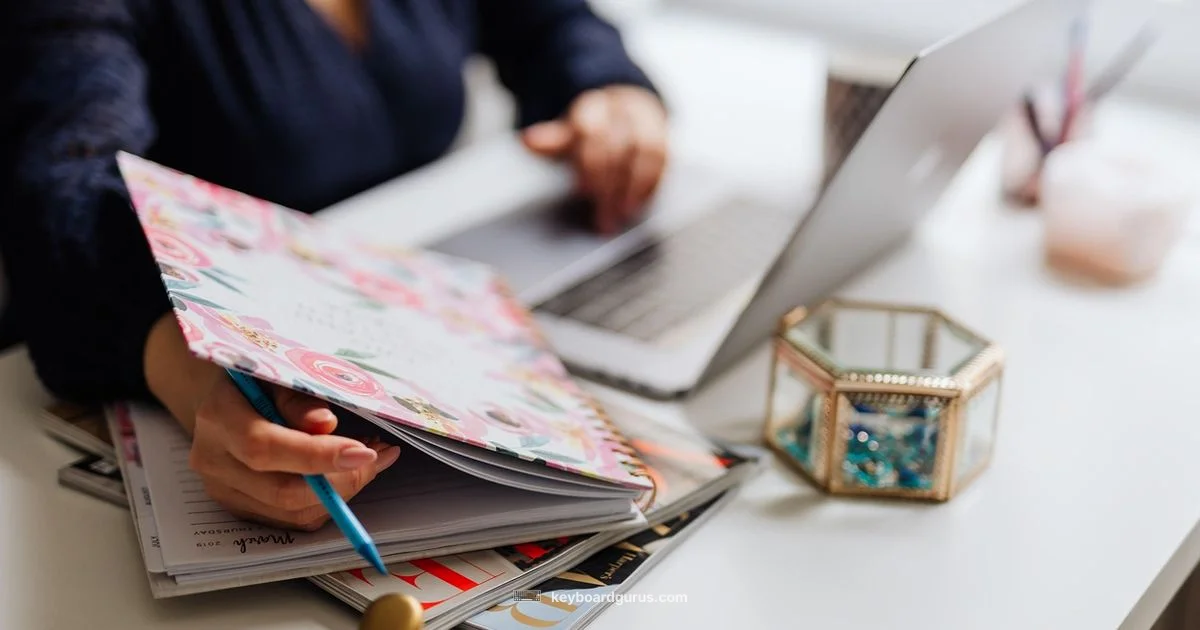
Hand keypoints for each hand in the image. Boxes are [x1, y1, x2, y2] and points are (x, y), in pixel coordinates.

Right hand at [144, 315, 400, 530]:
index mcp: (219, 417)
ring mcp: (225, 490)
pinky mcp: (242, 508)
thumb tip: (325, 425)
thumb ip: (299, 398)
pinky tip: (348, 473)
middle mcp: (214, 461)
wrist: (226, 397)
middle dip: (341, 479)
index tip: (363, 452)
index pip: (264, 447)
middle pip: (281, 491)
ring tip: (370, 460)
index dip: (317, 455)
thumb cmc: (259, 378)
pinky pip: (294, 518)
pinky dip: (330, 500)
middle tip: (377, 455)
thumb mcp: (279, 371)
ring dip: (343, 491)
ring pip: (293, 512)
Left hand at [521, 85, 667, 234]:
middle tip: (603, 219)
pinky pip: (663, 157)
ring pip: (646, 151)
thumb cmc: (592, 127)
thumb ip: (552, 140)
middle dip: (611, 187)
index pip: (592, 132)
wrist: (624, 106)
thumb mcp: (568, 132)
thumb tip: (527, 141)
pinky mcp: (663, 133)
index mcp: (593, 106)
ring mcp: (645, 119)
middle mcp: (622, 109)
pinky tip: (639, 203)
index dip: (590, 164)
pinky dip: (651, 183)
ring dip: (634, 188)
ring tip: (622, 215)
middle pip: (619, 147)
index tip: (584, 192)